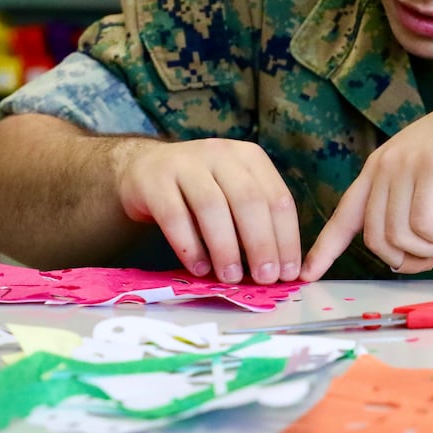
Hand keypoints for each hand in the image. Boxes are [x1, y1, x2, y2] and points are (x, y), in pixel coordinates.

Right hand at [113, 138, 300, 283]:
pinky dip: (189, 246)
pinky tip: (199, 269)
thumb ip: (255, 222)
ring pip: (212, 206)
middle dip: (261, 244)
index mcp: (250, 157)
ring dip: (225, 248)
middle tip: (264, 278)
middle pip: (248, 200)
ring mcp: (185, 163)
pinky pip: (174, 216)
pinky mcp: (154, 180)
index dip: (287, 238)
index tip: (288, 273)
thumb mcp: (233, 194)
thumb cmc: (200, 191)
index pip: (277, 198)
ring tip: (231, 278)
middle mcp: (220, 153)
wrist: (144, 169)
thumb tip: (278, 269)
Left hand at [301, 84, 432, 278]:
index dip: (325, 248)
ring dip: (432, 247)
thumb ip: (408, 209)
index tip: (307, 274)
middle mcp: (385, 165)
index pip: (344, 214)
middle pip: (376, 239)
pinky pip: (424, 228)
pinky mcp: (431, 170)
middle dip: (407, 259)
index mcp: (379, 167)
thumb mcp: (429, 182)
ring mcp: (406, 166)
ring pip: (400, 237)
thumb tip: (399, 256)